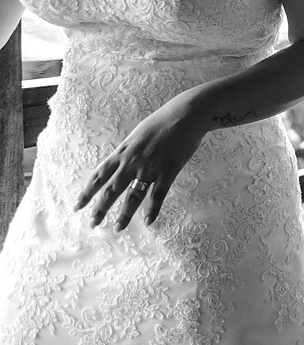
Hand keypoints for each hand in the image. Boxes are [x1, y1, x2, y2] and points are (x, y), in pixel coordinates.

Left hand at [73, 96, 206, 229]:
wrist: (185, 115)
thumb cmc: (161, 122)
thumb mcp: (136, 135)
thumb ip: (127, 151)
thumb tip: (119, 164)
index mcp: (122, 152)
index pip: (98, 176)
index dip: (86, 193)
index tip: (77, 206)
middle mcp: (132, 162)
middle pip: (111, 190)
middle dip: (100, 209)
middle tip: (93, 224)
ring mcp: (150, 168)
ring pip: (132, 196)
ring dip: (124, 215)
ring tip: (118, 229)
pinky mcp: (168, 171)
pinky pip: (158, 195)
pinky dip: (152, 210)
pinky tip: (148, 222)